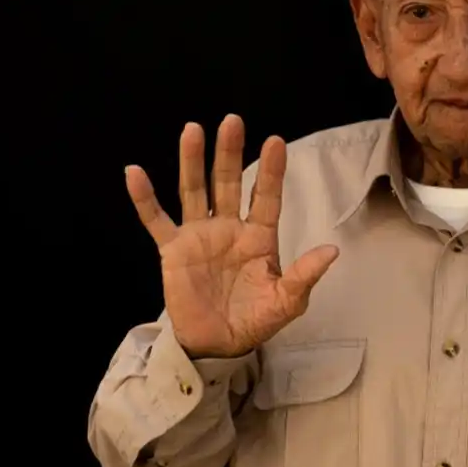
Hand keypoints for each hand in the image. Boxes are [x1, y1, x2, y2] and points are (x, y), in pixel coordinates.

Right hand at [125, 115, 339, 358]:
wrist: (219, 345)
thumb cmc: (256, 319)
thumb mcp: (288, 301)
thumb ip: (305, 275)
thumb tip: (332, 250)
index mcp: (260, 237)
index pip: (266, 197)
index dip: (271, 171)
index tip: (276, 141)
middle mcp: (229, 228)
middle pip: (228, 183)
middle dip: (230, 153)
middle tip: (232, 121)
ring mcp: (199, 236)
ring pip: (195, 191)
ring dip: (192, 161)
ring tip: (193, 130)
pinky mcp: (173, 251)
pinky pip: (156, 220)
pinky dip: (144, 198)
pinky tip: (135, 172)